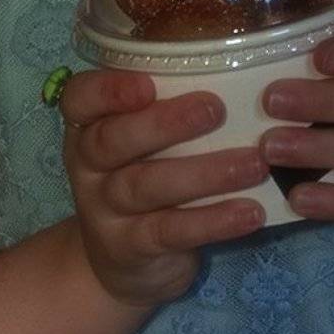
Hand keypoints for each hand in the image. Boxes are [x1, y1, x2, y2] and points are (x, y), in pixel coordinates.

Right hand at [60, 70, 266, 306]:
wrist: (123, 264)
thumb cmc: (146, 174)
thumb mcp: (145, 141)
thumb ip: (171, 105)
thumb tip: (243, 70)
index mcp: (89, 126)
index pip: (80, 98)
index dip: (109, 89)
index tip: (149, 84)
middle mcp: (88, 166)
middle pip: (112, 140)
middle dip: (164, 123)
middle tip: (215, 109)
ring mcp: (104, 210)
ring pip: (146, 186)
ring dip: (204, 173)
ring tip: (253, 164)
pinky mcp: (129, 249)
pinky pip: (170, 232)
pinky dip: (212, 221)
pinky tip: (249, 212)